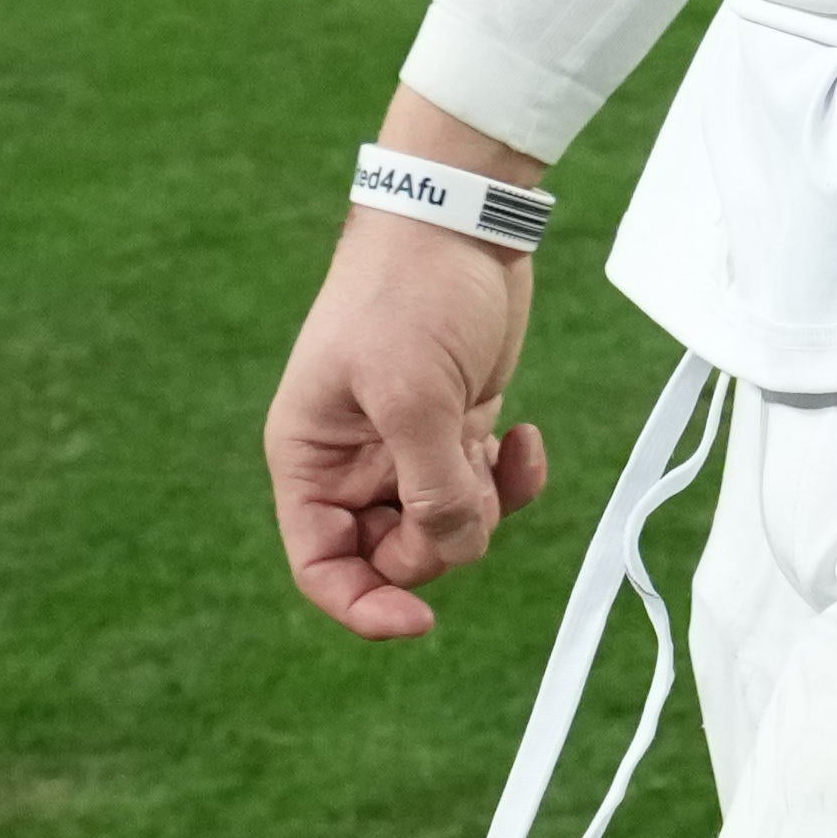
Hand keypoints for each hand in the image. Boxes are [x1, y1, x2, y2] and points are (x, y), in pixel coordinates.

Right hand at [262, 209, 548, 641]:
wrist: (461, 219)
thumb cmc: (410, 292)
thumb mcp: (411, 394)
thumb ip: (428, 485)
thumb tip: (451, 550)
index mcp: (311, 457)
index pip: (320, 565)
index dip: (361, 604)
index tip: (417, 618)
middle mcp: (355, 462)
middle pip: (392, 555)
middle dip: (438, 541)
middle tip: (466, 488)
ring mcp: (409, 446)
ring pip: (446, 528)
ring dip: (481, 507)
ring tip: (495, 447)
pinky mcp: (458, 426)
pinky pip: (484, 490)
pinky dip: (510, 482)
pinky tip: (525, 438)